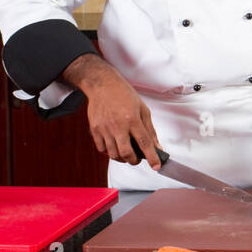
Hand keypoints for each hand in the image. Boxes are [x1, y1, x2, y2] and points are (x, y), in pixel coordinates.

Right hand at [62, 53, 161, 167]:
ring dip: (122, 158)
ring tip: (127, 152)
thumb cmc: (124, 95)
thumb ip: (150, 129)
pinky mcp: (95, 130)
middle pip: (126, 153)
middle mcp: (118, 126)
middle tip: (138, 159)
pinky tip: (115, 146)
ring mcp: (105, 129)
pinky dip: (109, 152)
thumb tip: (157, 146)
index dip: (152, 157)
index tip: (156, 166)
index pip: (145, 143)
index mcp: (132, 119)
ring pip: (113, 154)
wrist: (103, 86)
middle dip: (134, 161)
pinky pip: (102, 149)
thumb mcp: (143, 109)